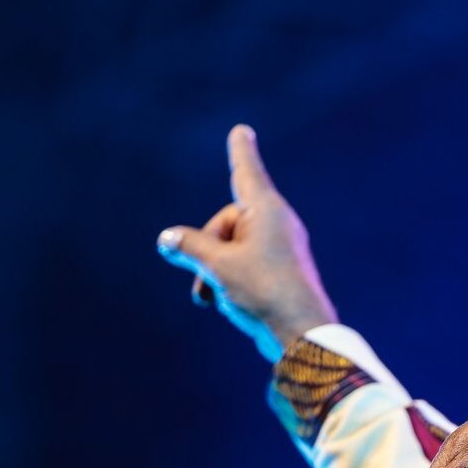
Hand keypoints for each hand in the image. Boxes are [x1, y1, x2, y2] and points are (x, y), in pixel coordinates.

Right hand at [157, 124, 338, 361]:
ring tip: (212, 297)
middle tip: (205, 279)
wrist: (301, 336)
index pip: (246, 172)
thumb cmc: (263, 293)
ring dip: (214, 271)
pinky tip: (223, 304)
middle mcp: (276, 223)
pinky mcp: (281, 272)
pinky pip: (246, 266)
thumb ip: (189, 247)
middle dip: (207, 250)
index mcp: (265, 210)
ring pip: (233, 249)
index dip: (239, 152)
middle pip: (226, 223)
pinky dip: (229, 280)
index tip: (241, 131)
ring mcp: (280, 248)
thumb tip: (166, 239)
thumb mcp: (217, 267)